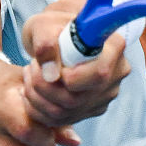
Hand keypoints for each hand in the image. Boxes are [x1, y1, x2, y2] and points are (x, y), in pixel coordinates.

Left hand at [20, 0, 130, 127]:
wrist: (57, 36)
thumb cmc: (53, 26)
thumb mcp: (44, 25)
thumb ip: (46, 43)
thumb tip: (50, 73)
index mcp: (113, 46)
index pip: (99, 73)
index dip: (70, 77)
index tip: (50, 67)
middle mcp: (116, 72)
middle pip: (79, 98)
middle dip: (45, 87)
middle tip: (30, 68)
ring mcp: (105, 94)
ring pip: (68, 112)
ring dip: (38, 98)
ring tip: (29, 76)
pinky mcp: (92, 108)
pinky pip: (63, 119)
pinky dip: (40, 109)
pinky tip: (32, 90)